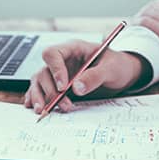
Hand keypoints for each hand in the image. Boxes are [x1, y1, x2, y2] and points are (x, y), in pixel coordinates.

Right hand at [24, 40, 146, 112]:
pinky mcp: (58, 85)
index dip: (55, 70)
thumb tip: (77, 88)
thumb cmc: (118, 65)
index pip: (53, 54)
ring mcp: (59, 73)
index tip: (63, 87)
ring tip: (44, 110)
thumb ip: (94, 76)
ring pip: (39, 81)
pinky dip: (37, 98)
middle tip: (63, 104)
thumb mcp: (111, 69)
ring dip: (40, 96)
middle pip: (44, 71)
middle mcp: (63, 60)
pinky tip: (35, 106)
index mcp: (73, 49)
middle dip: (50, 90)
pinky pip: (41, 89)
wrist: (123, 74)